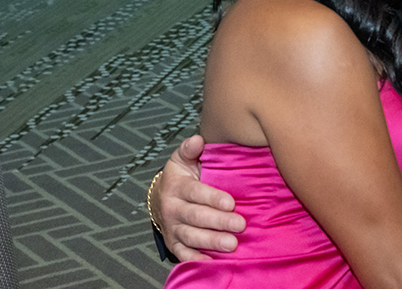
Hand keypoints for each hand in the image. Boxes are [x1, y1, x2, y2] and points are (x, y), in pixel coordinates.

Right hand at [150, 135, 244, 260]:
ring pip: (192, 237)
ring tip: (232, 245)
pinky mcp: (174, 243)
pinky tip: (213, 262)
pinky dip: (197, 260)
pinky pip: (184, 254)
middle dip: (218, 222)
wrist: (161, 198)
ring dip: (212, 242)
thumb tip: (198, 139)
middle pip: (196, 217)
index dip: (213, 198)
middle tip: (240, 225)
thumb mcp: (182, 159)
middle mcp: (173, 209)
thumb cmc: (181, 176)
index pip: (196, 193)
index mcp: (177, 187)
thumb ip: (190, 149)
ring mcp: (173, 228)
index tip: (231, 203)